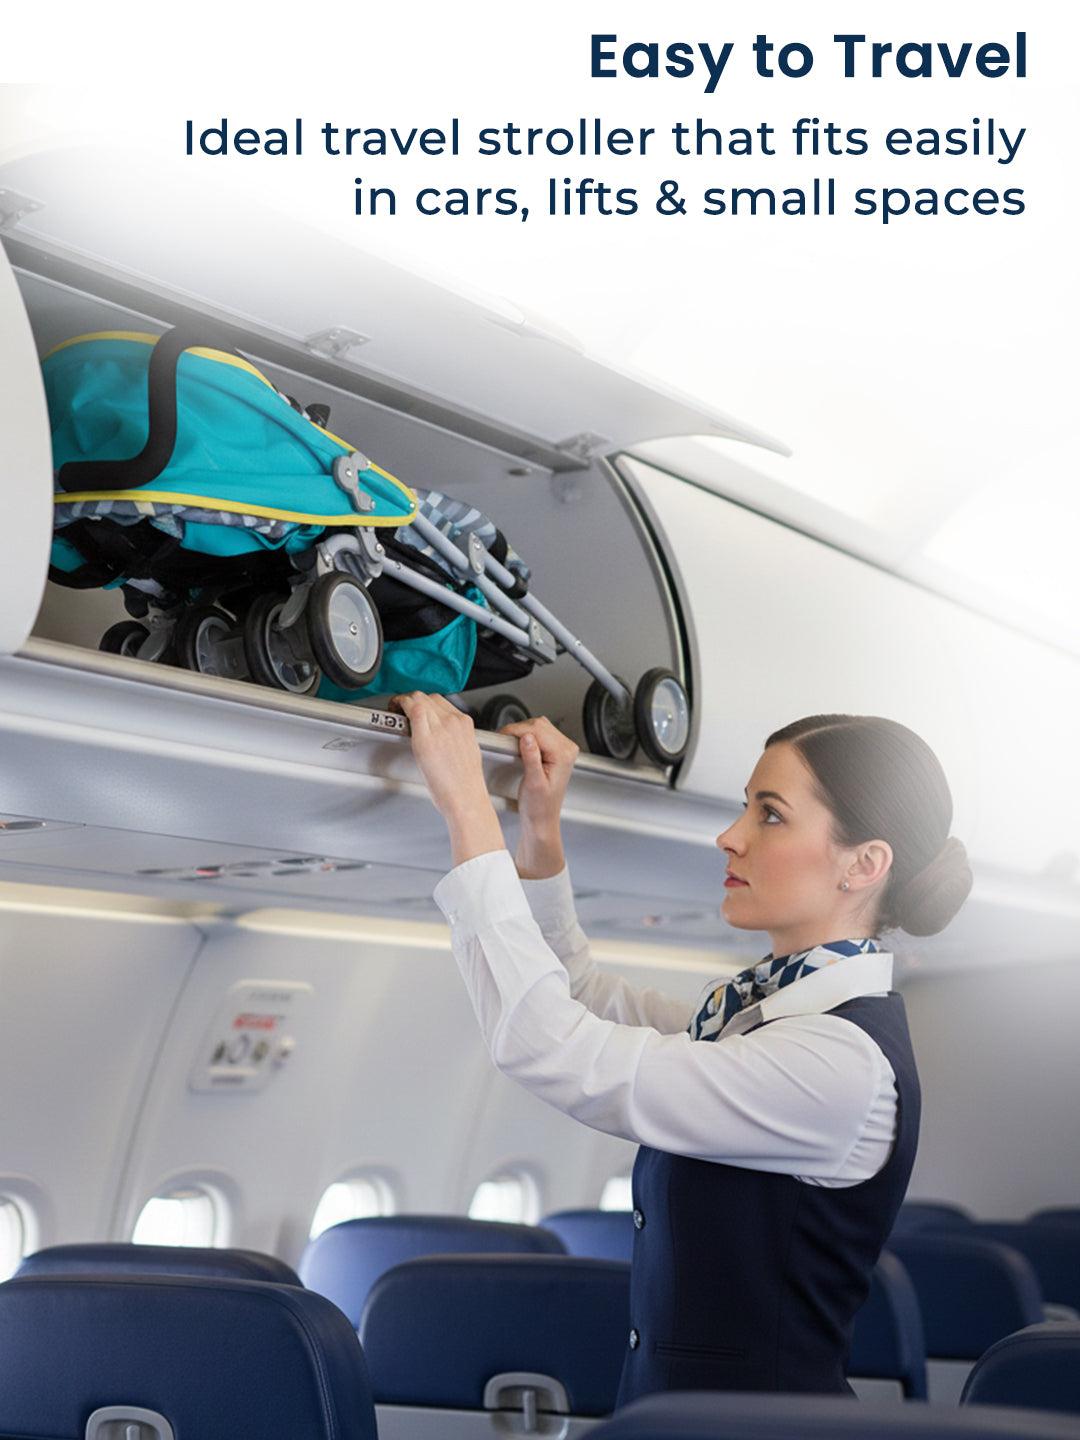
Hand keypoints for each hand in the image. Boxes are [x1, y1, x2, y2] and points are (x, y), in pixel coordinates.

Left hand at [390, 692, 505, 865]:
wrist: (466, 798)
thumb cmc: (465, 783)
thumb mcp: (467, 750)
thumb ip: (455, 736)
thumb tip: (440, 733)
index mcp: (465, 723)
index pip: (440, 701)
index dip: (425, 702)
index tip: (416, 707)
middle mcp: (453, 721)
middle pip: (428, 697)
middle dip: (413, 699)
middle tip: (402, 707)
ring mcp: (439, 728)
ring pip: (419, 699)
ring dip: (404, 701)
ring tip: (396, 709)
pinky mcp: (425, 740)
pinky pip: (413, 712)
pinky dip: (401, 706)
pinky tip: (394, 711)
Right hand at [499, 716, 578, 879]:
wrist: (543, 819)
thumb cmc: (539, 807)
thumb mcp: (533, 783)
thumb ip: (531, 758)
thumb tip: (527, 737)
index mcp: (564, 755)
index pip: (538, 730)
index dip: (517, 730)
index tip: (502, 736)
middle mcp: (567, 749)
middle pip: (539, 725)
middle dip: (519, 730)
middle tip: (503, 740)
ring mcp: (564, 748)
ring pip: (540, 726)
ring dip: (523, 731)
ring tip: (510, 742)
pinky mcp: (557, 750)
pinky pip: (541, 733)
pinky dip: (528, 735)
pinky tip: (520, 745)